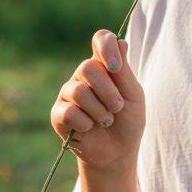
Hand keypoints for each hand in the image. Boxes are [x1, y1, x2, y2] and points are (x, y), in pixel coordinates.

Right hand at [51, 29, 145, 170]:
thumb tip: (122, 41)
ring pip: (79, 91)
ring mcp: (69, 92)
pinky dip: (86, 123)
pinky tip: (89, 128)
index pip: (100, 39)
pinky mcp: (58, 113)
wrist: (117, 152)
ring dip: (99, 110)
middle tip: (117, 107)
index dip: (106, 47)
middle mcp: (84, 74)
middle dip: (108, 91)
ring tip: (107, 120)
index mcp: (104, 64)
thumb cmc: (128, 119)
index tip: (116, 67)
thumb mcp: (133, 95)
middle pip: (87, 67)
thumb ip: (124, 71)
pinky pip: (69, 112)